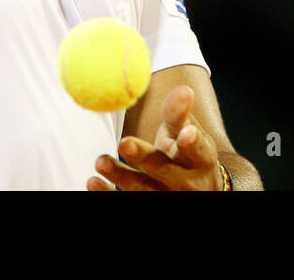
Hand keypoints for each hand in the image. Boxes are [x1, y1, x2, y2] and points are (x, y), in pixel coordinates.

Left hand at [88, 85, 223, 190]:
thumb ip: (179, 114)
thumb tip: (183, 90)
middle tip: (125, 143)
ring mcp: (166, 196)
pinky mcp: (149, 204)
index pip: (197, 150)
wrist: (198, 189)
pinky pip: (128, 202)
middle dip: (145, 158)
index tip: (184, 133)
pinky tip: (93, 181)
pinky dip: (109, 193)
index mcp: (200, 159)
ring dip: (121, 177)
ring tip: (100, 162)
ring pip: (143, 189)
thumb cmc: (188, 153)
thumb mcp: (189, 131)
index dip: (191, 142)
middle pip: (165, 171)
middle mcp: (186, 182)